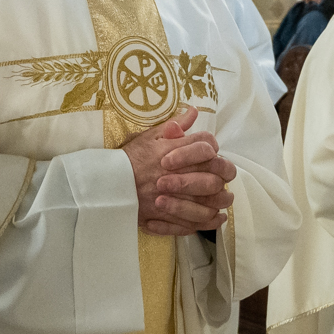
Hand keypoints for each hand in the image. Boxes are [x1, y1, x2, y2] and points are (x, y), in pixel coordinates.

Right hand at [122, 107, 234, 236]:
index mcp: (174, 153)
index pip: (207, 147)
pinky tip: (216, 216)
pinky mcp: (168, 217)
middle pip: (214, 176)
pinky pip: (196, 222)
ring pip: (209, 202)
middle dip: (222, 175)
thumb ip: (175, 125)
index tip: (211, 153)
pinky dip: (209, 221)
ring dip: (220, 200)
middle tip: (222, 176)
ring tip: (224, 197)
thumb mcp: (150, 137)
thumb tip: (193, 111)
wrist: (109, 185)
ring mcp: (174, 199)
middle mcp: (177, 176)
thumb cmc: (130, 160)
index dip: (213, 149)